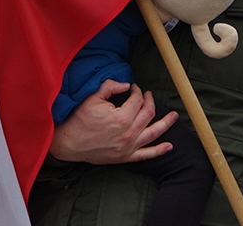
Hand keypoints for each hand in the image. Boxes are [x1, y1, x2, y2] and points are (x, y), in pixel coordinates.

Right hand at [49, 80, 175, 163]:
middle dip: (150, 102)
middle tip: (149, 96)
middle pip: (148, 114)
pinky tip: (169, 146)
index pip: (137, 100)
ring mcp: (128, 147)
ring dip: (166, 124)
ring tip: (174, 116)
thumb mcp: (93, 97)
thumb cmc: (79, 120)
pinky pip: (146, 155)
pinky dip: (159, 151)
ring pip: (153, 133)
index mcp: (122, 117)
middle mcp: (129, 133)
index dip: (138, 91)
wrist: (69, 143)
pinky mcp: (125, 157)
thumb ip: (111, 86)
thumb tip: (126, 84)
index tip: (134, 88)